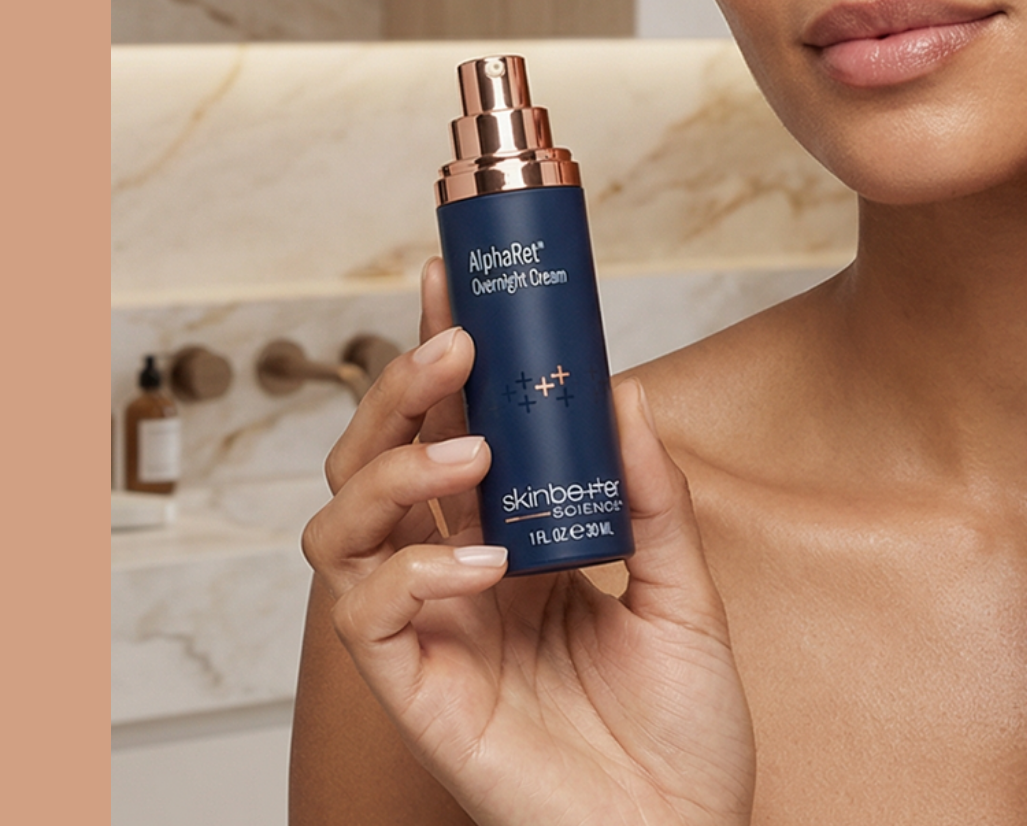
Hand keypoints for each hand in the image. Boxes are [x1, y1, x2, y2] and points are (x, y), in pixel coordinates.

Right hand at [299, 258, 754, 825]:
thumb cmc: (683, 741)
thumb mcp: (685, 594)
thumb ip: (650, 497)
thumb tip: (622, 390)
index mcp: (507, 549)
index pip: (449, 433)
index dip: (438, 360)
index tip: (452, 284)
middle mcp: (452, 583)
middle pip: (373, 464)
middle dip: (397, 392)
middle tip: (453, 343)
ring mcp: (426, 637)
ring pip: (340, 527)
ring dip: (392, 471)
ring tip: (468, 452)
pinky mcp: (413, 694)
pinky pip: (363, 616)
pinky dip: (410, 573)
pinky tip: (479, 565)